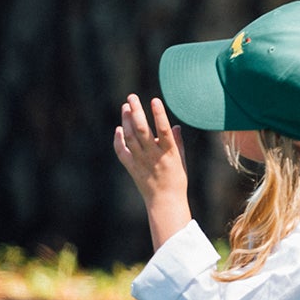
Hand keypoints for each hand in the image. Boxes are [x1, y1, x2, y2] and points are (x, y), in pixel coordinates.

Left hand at [113, 94, 192, 247]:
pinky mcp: (132, 167)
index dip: (159, 114)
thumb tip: (175, 126)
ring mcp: (141, 161)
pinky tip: (118, 129)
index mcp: (169, 153)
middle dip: (136, 111)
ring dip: (126, 120)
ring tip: (125, 107)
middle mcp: (153, 155)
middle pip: (142, 129)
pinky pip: (121, 151)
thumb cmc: (176, 181)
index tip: (154, 100)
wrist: (165, 202)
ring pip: (130, 137)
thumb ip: (177, 143)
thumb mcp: (181, 161)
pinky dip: (118, 139)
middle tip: (131, 97)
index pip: (163, 130)